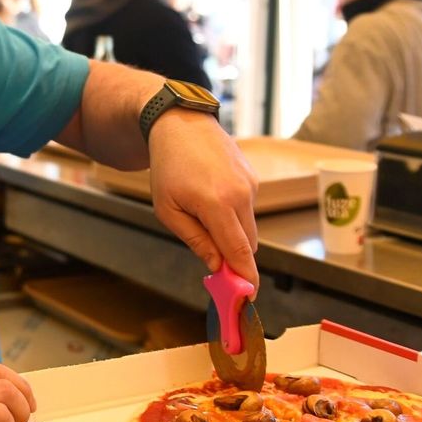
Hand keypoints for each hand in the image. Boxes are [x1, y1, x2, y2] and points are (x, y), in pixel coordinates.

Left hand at [147, 109, 259, 294]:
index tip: (249, 297)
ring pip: (249, 226)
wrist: (181, 125)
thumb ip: (196, 240)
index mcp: (216, 204)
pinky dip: (234, 215)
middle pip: (248, 243)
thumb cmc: (168, 168)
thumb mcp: (168, 210)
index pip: (239, 251)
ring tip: (203, 218)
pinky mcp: (253, 178)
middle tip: (220, 270)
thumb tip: (217, 266)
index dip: (246, 277)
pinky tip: (212, 199)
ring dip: (233, 234)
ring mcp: (250, 184)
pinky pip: (248, 208)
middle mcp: (240, 194)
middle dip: (236, 259)